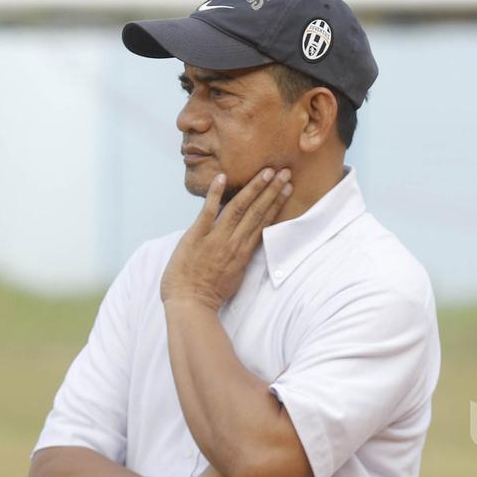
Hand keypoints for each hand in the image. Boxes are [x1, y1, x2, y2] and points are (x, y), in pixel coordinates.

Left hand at [160, 167, 292, 310]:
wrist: (189, 305)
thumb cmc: (209, 295)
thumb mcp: (234, 277)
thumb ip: (240, 257)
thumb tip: (246, 243)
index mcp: (243, 252)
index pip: (264, 222)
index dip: (276, 203)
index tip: (287, 188)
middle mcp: (233, 242)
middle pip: (257, 211)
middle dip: (272, 190)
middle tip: (285, 171)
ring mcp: (215, 238)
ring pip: (239, 208)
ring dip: (253, 188)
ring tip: (266, 172)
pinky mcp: (196, 236)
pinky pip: (208, 211)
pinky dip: (215, 194)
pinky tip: (223, 177)